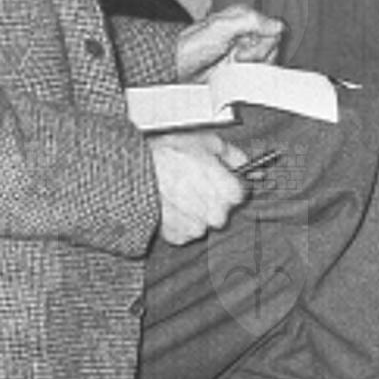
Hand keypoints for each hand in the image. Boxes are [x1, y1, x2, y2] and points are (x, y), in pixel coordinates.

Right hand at [150, 130, 248, 245]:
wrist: (133, 171)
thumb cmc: (168, 155)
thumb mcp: (206, 142)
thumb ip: (232, 154)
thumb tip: (244, 162)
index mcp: (228, 192)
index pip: (241, 193)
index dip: (229, 182)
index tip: (219, 177)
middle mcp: (216, 214)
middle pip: (223, 209)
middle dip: (212, 197)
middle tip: (194, 182)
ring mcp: (197, 227)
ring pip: (204, 221)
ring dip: (195, 210)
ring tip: (178, 192)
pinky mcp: (177, 236)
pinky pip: (185, 231)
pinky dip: (178, 220)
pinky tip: (169, 204)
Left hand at [174, 5, 283, 80]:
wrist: (177, 69)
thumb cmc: (191, 46)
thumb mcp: (220, 27)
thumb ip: (251, 21)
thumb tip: (278, 25)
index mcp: (243, 17)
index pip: (274, 29)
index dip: (263, 42)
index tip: (245, 48)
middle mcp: (246, 32)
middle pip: (273, 46)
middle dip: (256, 54)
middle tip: (236, 57)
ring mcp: (244, 50)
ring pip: (268, 60)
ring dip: (251, 66)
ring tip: (233, 64)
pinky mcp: (241, 67)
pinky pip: (258, 72)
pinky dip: (249, 75)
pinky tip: (236, 72)